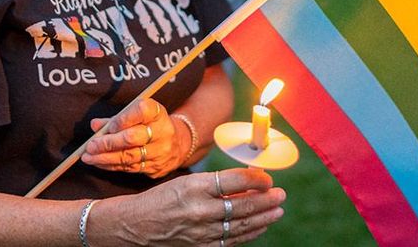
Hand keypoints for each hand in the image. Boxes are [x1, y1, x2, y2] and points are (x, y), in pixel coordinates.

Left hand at [82, 98, 188, 178]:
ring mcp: (160, 152)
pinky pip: (130, 168)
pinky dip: (111, 166)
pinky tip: (99, 163)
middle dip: (109, 143)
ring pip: (129, 156)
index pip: (141, 111)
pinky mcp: (156, 167)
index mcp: (157, 113)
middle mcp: (162, 132)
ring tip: (88, 157)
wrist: (177, 143)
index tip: (108, 126)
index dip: (122, 119)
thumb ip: (116, 118)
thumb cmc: (150, 124)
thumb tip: (95, 125)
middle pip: (133, 138)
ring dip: (105, 158)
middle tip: (91, 146)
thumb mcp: (138, 114)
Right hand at [90, 168, 285, 245]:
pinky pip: (233, 240)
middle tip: (280, 194)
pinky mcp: (202, 246)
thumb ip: (215, 183)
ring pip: (241, 224)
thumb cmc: (162, 198)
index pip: (233, 180)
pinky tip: (261, 225)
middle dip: (266, 199)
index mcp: (195, 187)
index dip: (255, 178)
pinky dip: (250, 232)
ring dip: (263, 217)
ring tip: (278, 209)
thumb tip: (247, 182)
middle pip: (242, 204)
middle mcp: (200, 209)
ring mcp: (202, 231)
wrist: (137, 225)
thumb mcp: (186, 182)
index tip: (267, 177)